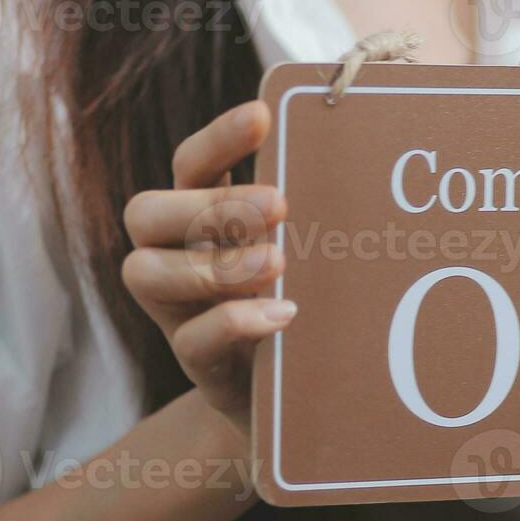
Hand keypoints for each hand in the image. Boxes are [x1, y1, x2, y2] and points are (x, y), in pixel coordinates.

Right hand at [121, 100, 292, 435]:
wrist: (297, 406)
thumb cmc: (306, 311)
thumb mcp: (310, 258)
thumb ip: (316, 217)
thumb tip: (374, 160)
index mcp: (204, 221)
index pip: (191, 166)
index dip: (218, 138)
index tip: (263, 114)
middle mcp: (177, 259)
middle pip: (145, 212)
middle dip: (208, 203)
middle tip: (278, 203)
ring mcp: (179, 314)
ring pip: (145, 272)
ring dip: (212, 262)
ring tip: (277, 262)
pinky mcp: (198, 365)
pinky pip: (191, 340)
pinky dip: (234, 321)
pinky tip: (283, 315)